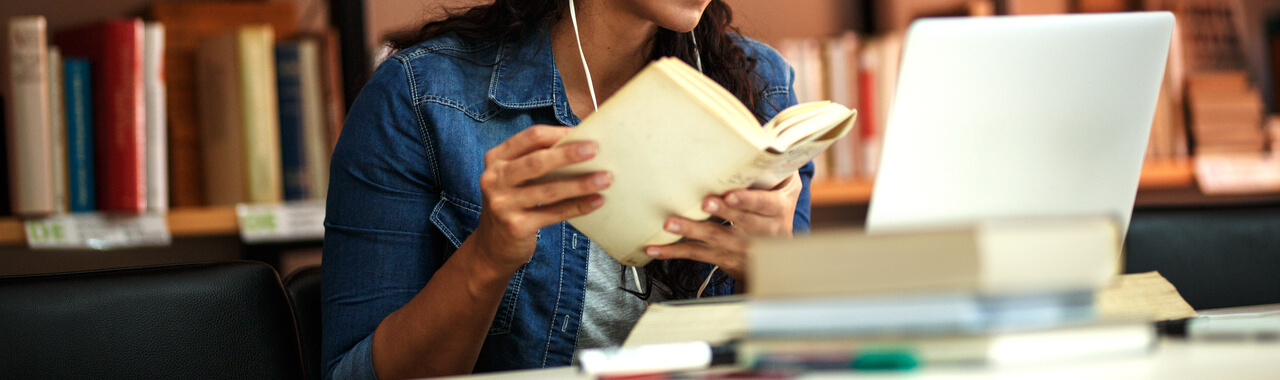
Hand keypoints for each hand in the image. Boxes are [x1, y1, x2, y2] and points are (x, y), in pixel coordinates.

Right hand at [469, 126, 609, 273]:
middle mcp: (494, 179)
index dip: (558, 133)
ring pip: (549, 190)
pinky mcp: (516, 226)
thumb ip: (537, 161)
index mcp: (496, 158)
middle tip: (595, 150)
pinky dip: (578, 206)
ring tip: (605, 178)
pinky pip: (553, 213)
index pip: (530, 138)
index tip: (583, 132)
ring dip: (580, 183)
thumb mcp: (514, 177)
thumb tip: (582, 145)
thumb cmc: (513, 202)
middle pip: (537, 162)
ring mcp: (503, 204)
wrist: (493, 246)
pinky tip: (597, 201)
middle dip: (568, 154)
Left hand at [643, 172, 803, 280]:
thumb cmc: (776, 209)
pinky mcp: (725, 259)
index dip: (748, 200)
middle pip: (740, 222)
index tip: (731, 195)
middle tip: (703, 203)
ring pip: (716, 239)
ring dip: (692, 231)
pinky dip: (675, 252)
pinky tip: (656, 249)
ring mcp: (743, 248)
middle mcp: (763, 232)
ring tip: (670, 223)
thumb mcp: (787, 189)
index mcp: (777, 210)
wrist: (780, 257)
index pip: (764, 204)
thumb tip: (764, 138)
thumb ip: (777, 167)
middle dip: (721, 212)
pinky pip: (698, 255)